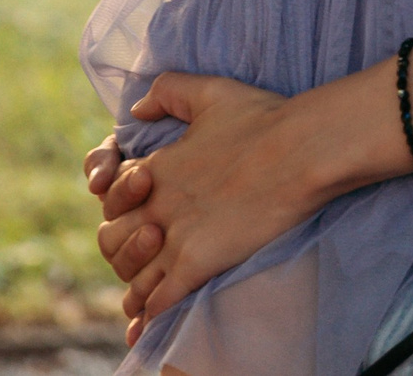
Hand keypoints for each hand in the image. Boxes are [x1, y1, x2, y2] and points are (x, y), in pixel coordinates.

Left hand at [93, 73, 331, 338]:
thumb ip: (168, 91)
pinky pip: (160, 300)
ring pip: (133, 277)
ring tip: (146, 297)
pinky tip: (154, 323)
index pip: (110, 197)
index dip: (117, 206)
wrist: (302, 149)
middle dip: (122, 250)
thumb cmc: (264, 118)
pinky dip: (152, 315)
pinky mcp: (198, 263)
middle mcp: (158, 204)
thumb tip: (135, 110)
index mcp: (158, 167)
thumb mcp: (211, 90)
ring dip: (136, 287)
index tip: (140, 212)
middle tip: (145, 253)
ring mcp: (176, 237)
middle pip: (111, 241)